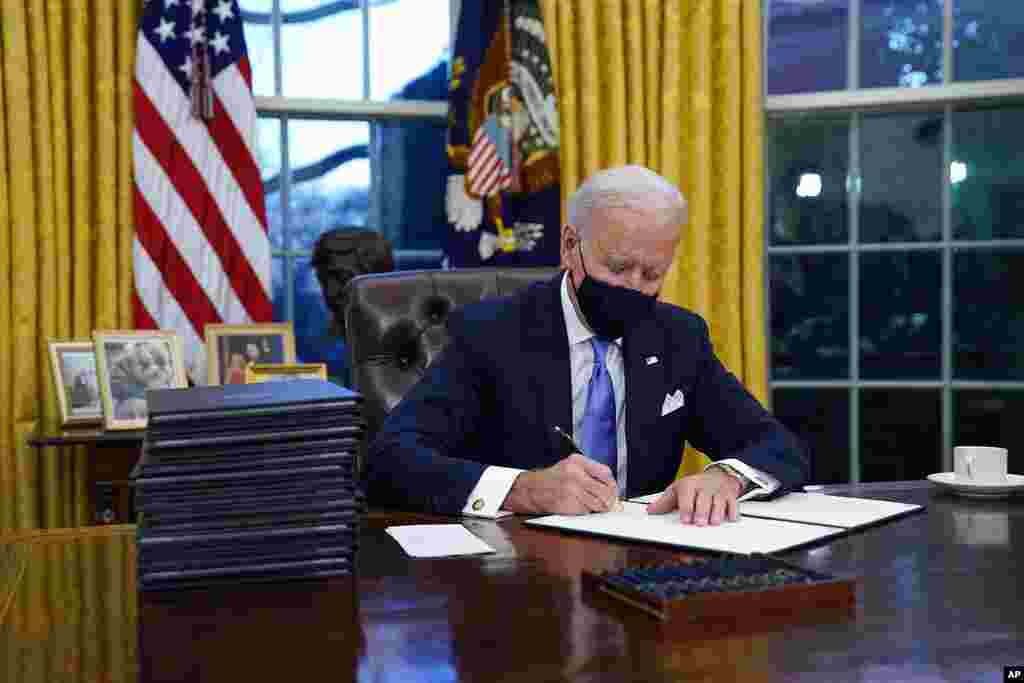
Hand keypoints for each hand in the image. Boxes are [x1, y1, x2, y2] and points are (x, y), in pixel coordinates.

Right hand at [503, 453, 617, 514]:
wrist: (532, 489)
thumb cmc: (554, 478)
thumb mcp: (571, 466)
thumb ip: (591, 473)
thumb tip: (612, 489)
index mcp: (577, 461)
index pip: (605, 473)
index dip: (612, 484)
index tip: (612, 490)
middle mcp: (574, 474)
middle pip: (604, 491)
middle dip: (609, 500)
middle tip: (608, 503)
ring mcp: (570, 490)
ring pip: (598, 504)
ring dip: (599, 508)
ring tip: (592, 504)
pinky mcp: (567, 504)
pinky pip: (586, 511)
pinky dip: (586, 512)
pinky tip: (578, 506)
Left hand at [646, 468, 742, 525]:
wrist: (717, 475)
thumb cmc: (695, 486)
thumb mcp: (678, 490)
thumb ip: (665, 502)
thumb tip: (651, 511)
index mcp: (689, 485)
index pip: (687, 496)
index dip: (686, 509)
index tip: (686, 520)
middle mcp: (704, 487)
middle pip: (704, 499)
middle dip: (702, 512)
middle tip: (699, 523)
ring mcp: (719, 490)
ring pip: (719, 502)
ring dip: (717, 513)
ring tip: (713, 522)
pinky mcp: (731, 495)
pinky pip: (734, 503)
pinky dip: (732, 512)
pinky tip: (729, 518)